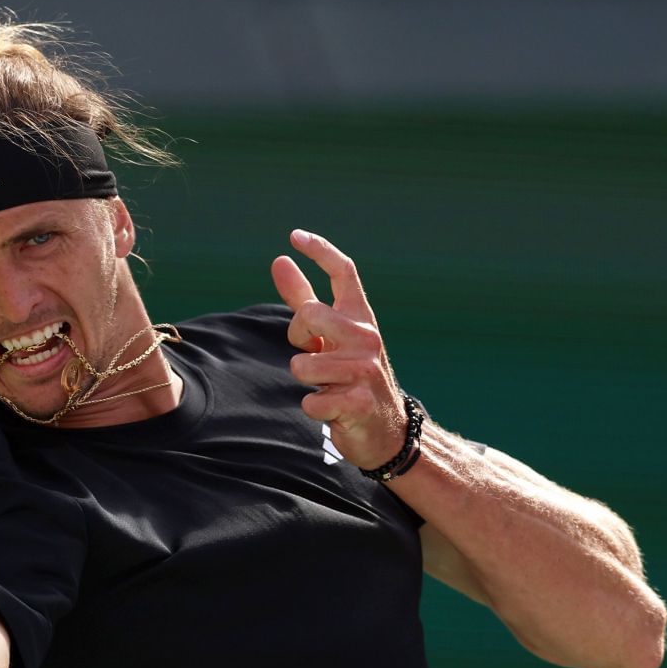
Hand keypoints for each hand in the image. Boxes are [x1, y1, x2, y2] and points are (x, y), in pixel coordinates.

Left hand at [270, 228, 407, 468]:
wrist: (387, 430)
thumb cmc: (351, 378)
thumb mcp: (329, 337)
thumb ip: (303, 300)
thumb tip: (280, 260)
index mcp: (360, 317)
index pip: (344, 272)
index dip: (319, 250)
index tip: (294, 236)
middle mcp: (367, 337)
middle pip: (311, 314)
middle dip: (297, 336)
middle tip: (312, 353)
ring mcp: (365, 370)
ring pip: (303, 365)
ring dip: (306, 381)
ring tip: (328, 386)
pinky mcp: (359, 402)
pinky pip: (310, 402)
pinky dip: (314, 410)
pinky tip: (333, 409)